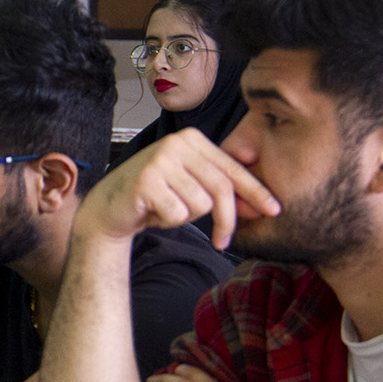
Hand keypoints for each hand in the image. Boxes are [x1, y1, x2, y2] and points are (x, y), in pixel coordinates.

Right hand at [77, 129, 279, 249]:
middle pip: (221, 188)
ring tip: (166, 210)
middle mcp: (177, 144)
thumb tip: (261, 203)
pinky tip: (152, 212)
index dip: (255, 192)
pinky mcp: (146, 181)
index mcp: (192, 140)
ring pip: (200, 204)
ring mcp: (160, 160)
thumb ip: (221, 188)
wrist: (108, 207)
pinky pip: (178, 214)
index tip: (273, 210)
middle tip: (223, 242)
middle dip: (226, 220)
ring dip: (186, 218)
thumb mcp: (191, 186)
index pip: (232, 169)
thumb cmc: (154, 197)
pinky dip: (168, 222)